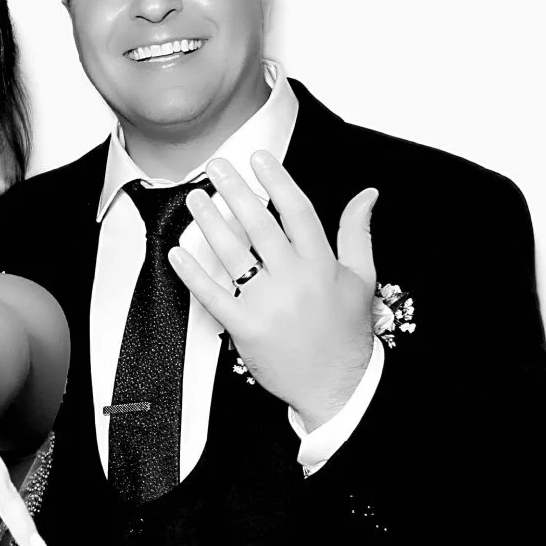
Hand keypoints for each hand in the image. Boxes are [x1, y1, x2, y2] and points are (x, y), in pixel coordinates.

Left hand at [168, 152, 377, 427]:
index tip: (258, 159)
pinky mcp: (246, 328)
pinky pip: (214, 295)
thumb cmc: (347, 333)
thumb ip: (357, 232)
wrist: (337, 386)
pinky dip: (193, 273)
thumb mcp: (362, 277)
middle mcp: (295, 280)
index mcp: (322, 264)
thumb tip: (366, 194)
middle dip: (236, 191)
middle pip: (260, 226)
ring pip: (234, 254)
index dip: (276, 181)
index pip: (297, 211)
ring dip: (210, 223)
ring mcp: (268, 304)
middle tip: (216, 168)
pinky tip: (178, 252)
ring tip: (196, 199)